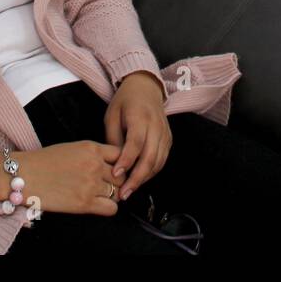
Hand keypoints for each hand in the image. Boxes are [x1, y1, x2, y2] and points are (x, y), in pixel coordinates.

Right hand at [8, 142, 124, 215]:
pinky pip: (111, 209)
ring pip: (118, 193)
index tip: (114, 170)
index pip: (121, 154)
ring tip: (97, 196)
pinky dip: (108, 208)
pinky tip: (97, 205)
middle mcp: (95, 165)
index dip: (119, 164)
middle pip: (122, 175)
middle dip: (116, 182)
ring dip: (111, 196)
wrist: (23, 176)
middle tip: (106, 186)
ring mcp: (91, 184)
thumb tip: (109, 166)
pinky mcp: (85, 203)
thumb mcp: (72, 148)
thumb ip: (92, 154)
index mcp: (91, 148)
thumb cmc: (43, 162)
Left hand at [104, 70, 170, 200]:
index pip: (135, 143)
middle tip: (124, 193)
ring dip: (144, 178)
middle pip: (150, 156)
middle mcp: (156, 126)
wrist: (146, 87)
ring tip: (130, 190)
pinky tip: (140, 179)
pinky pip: (162, 159)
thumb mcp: (112, 115)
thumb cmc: (125, 101)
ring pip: (158, 161)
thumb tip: (113, 163)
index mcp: (140, 117)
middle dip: (137, 178)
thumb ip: (113, 138)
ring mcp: (165, 133)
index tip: (116, 175)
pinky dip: (152, 172)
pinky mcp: (169, 139)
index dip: (126, 160)